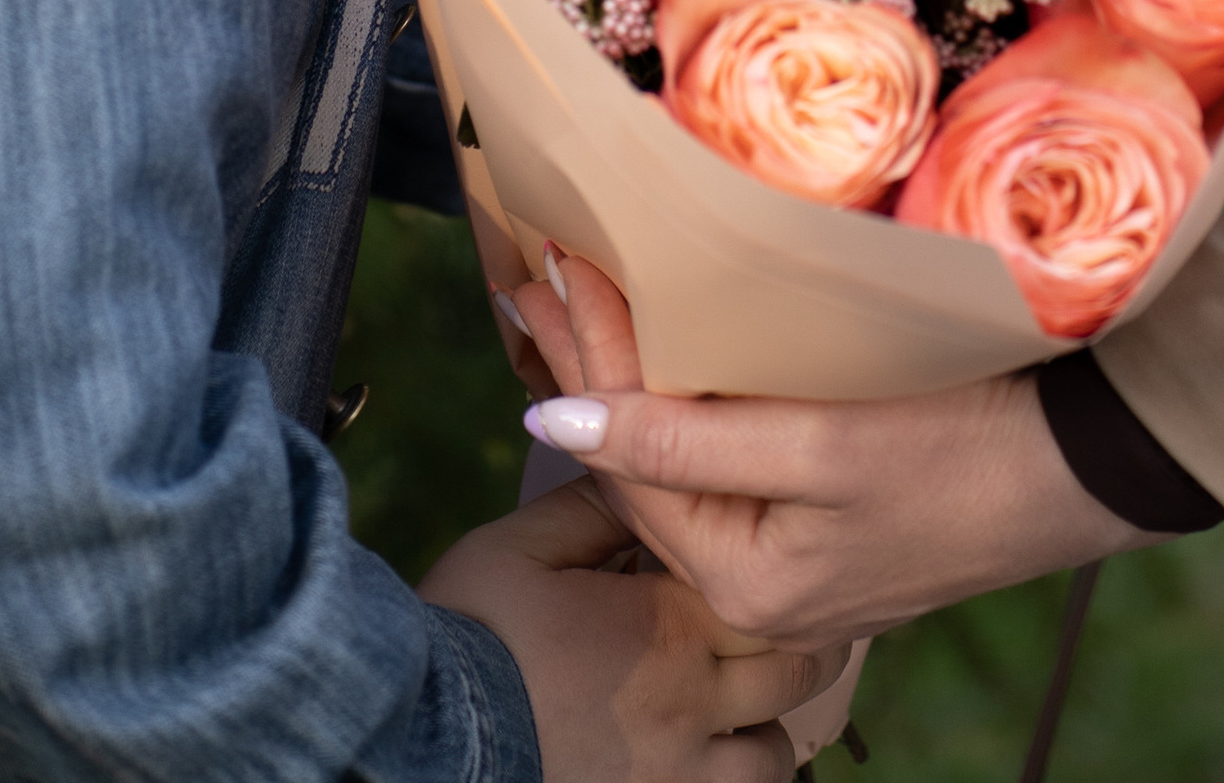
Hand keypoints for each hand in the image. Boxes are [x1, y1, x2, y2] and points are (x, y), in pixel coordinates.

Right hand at [421, 474, 846, 779]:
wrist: (427, 737)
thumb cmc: (470, 634)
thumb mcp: (521, 546)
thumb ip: (595, 505)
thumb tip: (642, 472)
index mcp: (669, 624)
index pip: (764, 586)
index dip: (764, 569)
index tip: (748, 555)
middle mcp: (694, 704)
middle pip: (796, 669)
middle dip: (789, 641)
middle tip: (762, 621)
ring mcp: (682, 776)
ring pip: (775, 754)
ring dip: (763, 724)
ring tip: (728, 702)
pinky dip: (734, 778)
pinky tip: (700, 755)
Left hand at [510, 253, 1150, 646]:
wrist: (1089, 464)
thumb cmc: (964, 448)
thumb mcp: (819, 445)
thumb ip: (682, 443)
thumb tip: (550, 426)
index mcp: (745, 585)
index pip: (629, 457)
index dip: (583, 355)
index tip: (545, 263)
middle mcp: (758, 591)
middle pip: (646, 466)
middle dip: (591, 363)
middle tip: (536, 270)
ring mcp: (796, 560)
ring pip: (684, 464)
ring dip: (632, 379)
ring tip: (580, 299)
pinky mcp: (830, 523)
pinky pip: (730, 464)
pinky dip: (689, 403)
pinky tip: (669, 354)